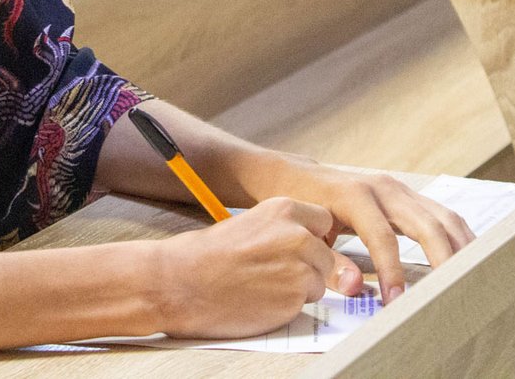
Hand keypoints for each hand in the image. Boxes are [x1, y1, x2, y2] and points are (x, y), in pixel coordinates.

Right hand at [150, 197, 358, 338]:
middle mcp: (298, 234)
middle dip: (307, 266)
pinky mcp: (296, 296)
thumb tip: (333, 261)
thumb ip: (291, 236)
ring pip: (319, 280)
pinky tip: (261, 298)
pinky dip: (288, 304)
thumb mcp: (254, 228)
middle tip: (269, 270)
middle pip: (326, 255)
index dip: (309, 238)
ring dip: (298, 287)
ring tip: (261, 284)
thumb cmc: (210, 255)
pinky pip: (307, 302)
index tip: (291, 247)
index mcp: (285, 208)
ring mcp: (300, 266)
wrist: (181, 282)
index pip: (323, 222)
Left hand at [267, 162, 475, 303]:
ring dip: (460, 250)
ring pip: (443, 218)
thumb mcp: (309, 234)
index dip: (391, 271)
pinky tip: (469, 262)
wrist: (299, 177)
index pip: (382, 237)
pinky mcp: (411, 197)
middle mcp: (384, 189)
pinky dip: (459, 239)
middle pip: (425, 224)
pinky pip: (443, 217)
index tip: (397, 302)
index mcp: (355, 196)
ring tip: (471, 281)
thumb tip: (355, 287)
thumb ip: (330, 262)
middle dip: (441, 261)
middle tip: (451, 295)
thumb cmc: (302, 208)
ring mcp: (401, 190)